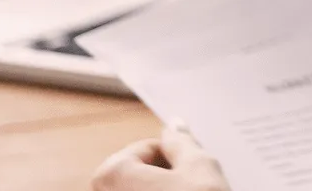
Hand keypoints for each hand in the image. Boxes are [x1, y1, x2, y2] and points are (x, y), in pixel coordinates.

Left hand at [92, 121, 228, 190]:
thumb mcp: (199, 168)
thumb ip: (183, 142)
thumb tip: (174, 126)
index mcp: (112, 173)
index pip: (148, 148)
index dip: (175, 156)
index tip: (190, 170)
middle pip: (140, 171)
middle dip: (166, 175)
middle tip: (191, 186)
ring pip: (141, 187)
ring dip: (164, 188)